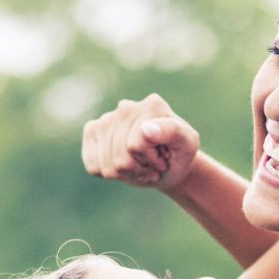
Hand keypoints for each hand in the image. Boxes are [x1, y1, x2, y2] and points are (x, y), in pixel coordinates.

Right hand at [81, 94, 201, 189]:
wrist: (167, 164)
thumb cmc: (179, 153)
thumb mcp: (187, 145)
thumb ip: (173, 132)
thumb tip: (146, 128)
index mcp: (152, 105)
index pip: (136, 145)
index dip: (152, 159)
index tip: (165, 157)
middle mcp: (126, 107)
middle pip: (121, 158)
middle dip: (138, 168)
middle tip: (153, 163)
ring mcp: (106, 118)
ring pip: (107, 166)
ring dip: (126, 173)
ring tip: (141, 164)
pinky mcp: (91, 131)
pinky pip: (93, 166)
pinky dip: (110, 173)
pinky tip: (125, 164)